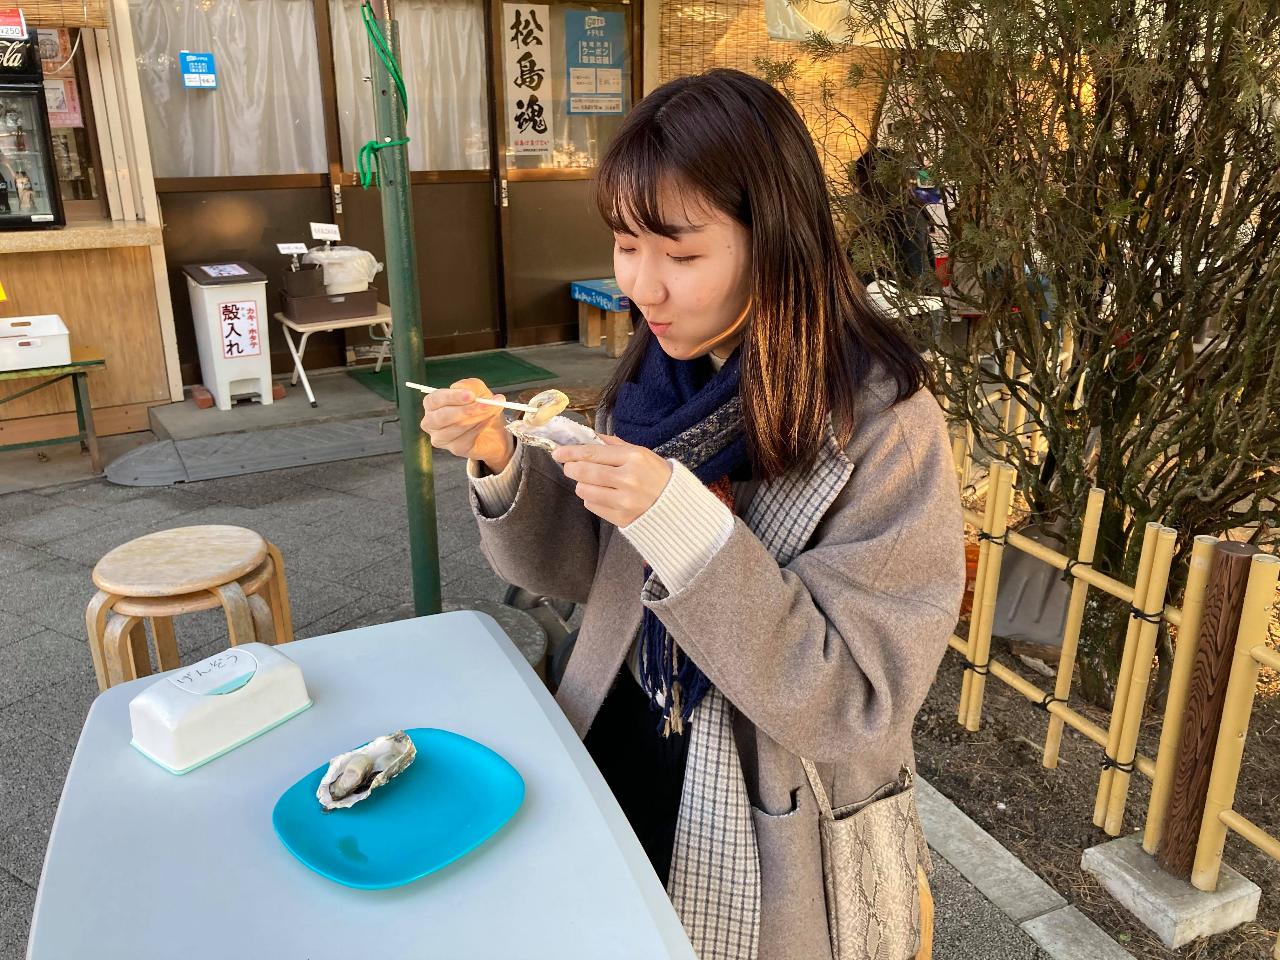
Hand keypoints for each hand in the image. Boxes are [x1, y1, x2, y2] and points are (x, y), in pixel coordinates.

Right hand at [418, 377, 514, 472]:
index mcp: (432, 405)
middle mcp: (431, 422)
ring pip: (455, 428)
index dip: (451, 397)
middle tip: (484, 404)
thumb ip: (471, 385)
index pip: (434, 400)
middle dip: (465, 410)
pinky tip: (486, 422)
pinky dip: (479, 428)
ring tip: (490, 410)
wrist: (494, 430)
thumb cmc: (480, 408)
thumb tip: (462, 388)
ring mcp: (441, 438)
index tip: (470, 395)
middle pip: (441, 417)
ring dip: (476, 418)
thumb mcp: (478, 391)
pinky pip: (465, 439)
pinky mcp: (455, 449)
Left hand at [552, 434, 672, 526]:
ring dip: (583, 485)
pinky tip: (604, 496)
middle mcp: (628, 479)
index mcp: (634, 458)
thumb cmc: (659, 477)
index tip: (558, 453)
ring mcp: (624, 501)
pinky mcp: (621, 518)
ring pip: (584, 490)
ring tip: (593, 482)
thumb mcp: (643, 454)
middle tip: (571, 467)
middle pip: (584, 472)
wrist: (678, 507)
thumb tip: (589, 438)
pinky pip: (592, 506)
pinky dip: (592, 499)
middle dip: (572, 468)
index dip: (571, 452)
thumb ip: (615, 445)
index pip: (593, 453)